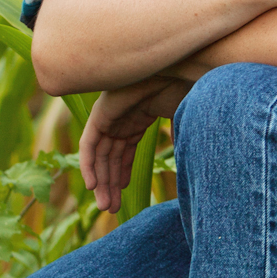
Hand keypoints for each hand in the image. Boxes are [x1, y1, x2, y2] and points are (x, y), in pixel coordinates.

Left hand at [80, 75, 191, 212]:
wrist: (176, 68)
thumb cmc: (184, 88)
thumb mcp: (183, 121)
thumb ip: (180, 139)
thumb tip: (188, 159)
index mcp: (138, 118)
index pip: (124, 151)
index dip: (122, 174)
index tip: (124, 196)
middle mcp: (121, 118)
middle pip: (110, 156)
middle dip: (110, 183)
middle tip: (111, 208)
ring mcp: (110, 116)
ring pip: (99, 154)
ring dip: (100, 181)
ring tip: (106, 206)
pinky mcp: (101, 114)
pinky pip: (89, 144)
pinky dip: (88, 164)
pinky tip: (92, 185)